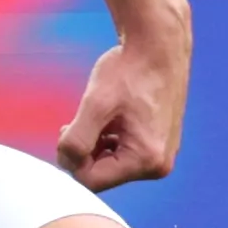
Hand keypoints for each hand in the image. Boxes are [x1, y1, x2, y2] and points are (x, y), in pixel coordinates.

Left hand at [56, 34, 186, 191]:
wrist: (157, 47)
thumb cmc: (128, 71)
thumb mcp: (95, 105)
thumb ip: (76, 140)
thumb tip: (66, 163)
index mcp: (147, 160)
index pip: (91, 181)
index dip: (71, 158)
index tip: (68, 129)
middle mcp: (159, 165)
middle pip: (101, 175)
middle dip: (84, 151)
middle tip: (80, 120)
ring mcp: (160, 157)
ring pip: (109, 165)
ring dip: (94, 144)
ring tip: (97, 115)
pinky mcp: (157, 145)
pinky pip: (122, 154)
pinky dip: (108, 140)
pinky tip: (108, 118)